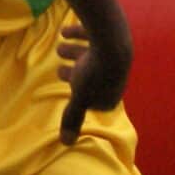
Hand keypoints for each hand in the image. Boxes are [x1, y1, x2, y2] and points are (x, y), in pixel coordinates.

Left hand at [54, 17, 129, 144]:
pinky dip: (79, 34)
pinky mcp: (112, 38)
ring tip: (59, 46)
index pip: (94, 100)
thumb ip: (72, 119)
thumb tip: (67, 143)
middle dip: (74, 72)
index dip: (80, 95)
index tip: (69, 90)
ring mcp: (114, 57)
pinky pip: (94, 37)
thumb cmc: (94, 73)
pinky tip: (64, 31)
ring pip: (90, 56)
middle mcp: (116, 77)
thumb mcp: (79, 99)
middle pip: (91, 77)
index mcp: (111, 95)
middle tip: (59, 69)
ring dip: (73, 51)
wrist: (111, 40)